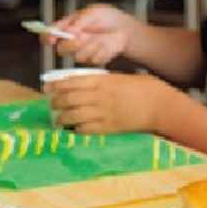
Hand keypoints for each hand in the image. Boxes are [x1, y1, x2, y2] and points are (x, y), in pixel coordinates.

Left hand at [44, 72, 169, 134]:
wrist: (159, 104)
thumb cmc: (142, 88)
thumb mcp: (119, 78)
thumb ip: (101, 82)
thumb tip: (82, 86)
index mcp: (102, 80)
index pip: (72, 81)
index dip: (56, 85)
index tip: (47, 87)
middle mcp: (99, 96)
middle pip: (68, 98)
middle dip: (56, 102)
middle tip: (52, 104)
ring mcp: (103, 112)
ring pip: (73, 115)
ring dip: (61, 117)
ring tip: (58, 119)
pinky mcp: (108, 127)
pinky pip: (85, 129)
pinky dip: (76, 128)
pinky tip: (74, 128)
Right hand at [49, 4, 136, 66]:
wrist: (124, 27)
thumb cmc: (106, 17)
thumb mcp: (93, 12)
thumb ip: (80, 21)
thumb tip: (68, 30)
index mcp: (66, 27)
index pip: (49, 34)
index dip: (47, 38)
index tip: (53, 39)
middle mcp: (71, 41)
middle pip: (61, 49)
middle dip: (72, 44)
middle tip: (84, 36)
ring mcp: (82, 52)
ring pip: (77, 57)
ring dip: (89, 48)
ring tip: (99, 39)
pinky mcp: (93, 60)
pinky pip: (92, 61)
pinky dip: (100, 52)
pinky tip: (105, 45)